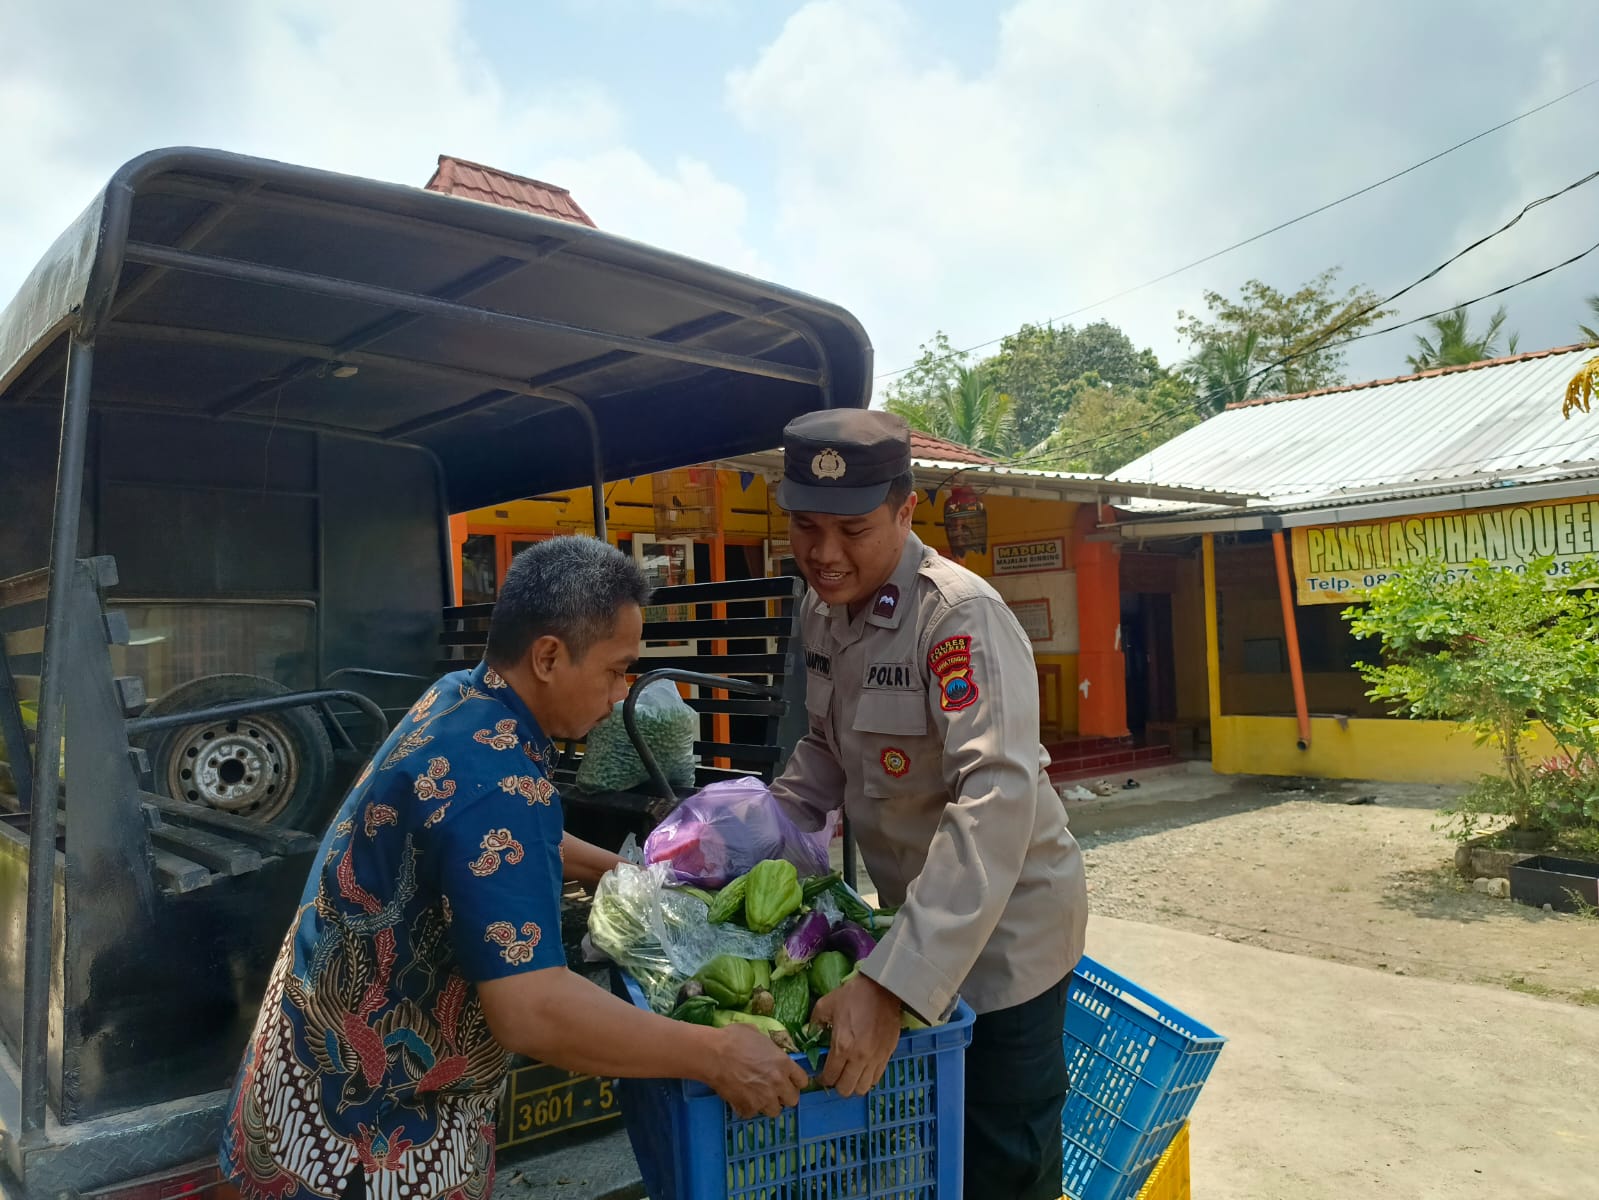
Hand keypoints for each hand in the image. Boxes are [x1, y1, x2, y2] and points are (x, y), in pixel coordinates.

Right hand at [706, 1023, 811, 1118]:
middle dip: (784, 1095)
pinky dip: (747, 1108)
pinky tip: (740, 1098)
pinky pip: (753, 1113)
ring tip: (756, 1096)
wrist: (713, 1054)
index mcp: (784, 1064)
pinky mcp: (748, 1107)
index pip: (803, 1081)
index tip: (788, 1080)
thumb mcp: (757, 1034)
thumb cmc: (733, 1039)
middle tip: (772, 1090)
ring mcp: (764, 1098)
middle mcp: (778, 1083)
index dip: (795, 1081)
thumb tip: (769, 1050)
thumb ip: (769, 1046)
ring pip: (775, 1111)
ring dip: (767, 1104)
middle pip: (793, 1100)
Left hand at [813, 974, 902, 1096]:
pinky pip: (876, 1078)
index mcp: (842, 1046)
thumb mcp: (825, 1004)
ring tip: (850, 1074)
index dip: (823, 1079)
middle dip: (838, 1085)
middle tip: (835, 1075)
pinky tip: (863, 1068)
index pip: (830, 1077)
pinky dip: (868, 1078)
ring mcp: (875, 1058)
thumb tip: (811, 1035)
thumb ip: (815, 1023)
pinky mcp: (887, 1055)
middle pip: (846, 1089)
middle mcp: (859, 1057)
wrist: (882, 988)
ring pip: (863, 1088)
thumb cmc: (852, 995)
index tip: (822, 1075)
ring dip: (854, 1084)